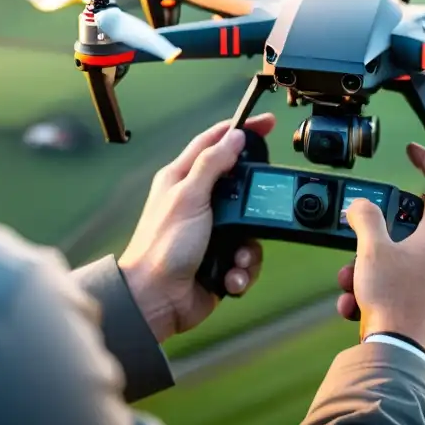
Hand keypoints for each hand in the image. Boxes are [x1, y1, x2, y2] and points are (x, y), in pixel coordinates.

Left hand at [118, 113, 276, 342]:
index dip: (241, 130)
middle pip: (241, 187)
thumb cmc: (162, 247)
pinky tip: (230, 276)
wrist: (156, 301)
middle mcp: (198, 202)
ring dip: (249, 248)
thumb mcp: (188, 197)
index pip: (215, 142)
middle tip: (259, 213)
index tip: (268, 123)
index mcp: (182, 179)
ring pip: (251, 226)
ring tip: (236, 258)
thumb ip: (212, 163)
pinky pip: (247, 258)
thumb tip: (235, 136)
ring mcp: (211, 232)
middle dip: (254, 205)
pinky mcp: (221, 258)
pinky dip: (243, 269)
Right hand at [336, 143, 424, 364]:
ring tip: (366, 272)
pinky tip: (391, 290)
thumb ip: (366, 219)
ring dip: (404, 251)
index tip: (414, 152)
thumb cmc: (389, 303)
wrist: (401, 356)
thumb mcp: (370, 252)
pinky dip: (415, 277)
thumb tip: (361, 207)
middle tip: (412, 191)